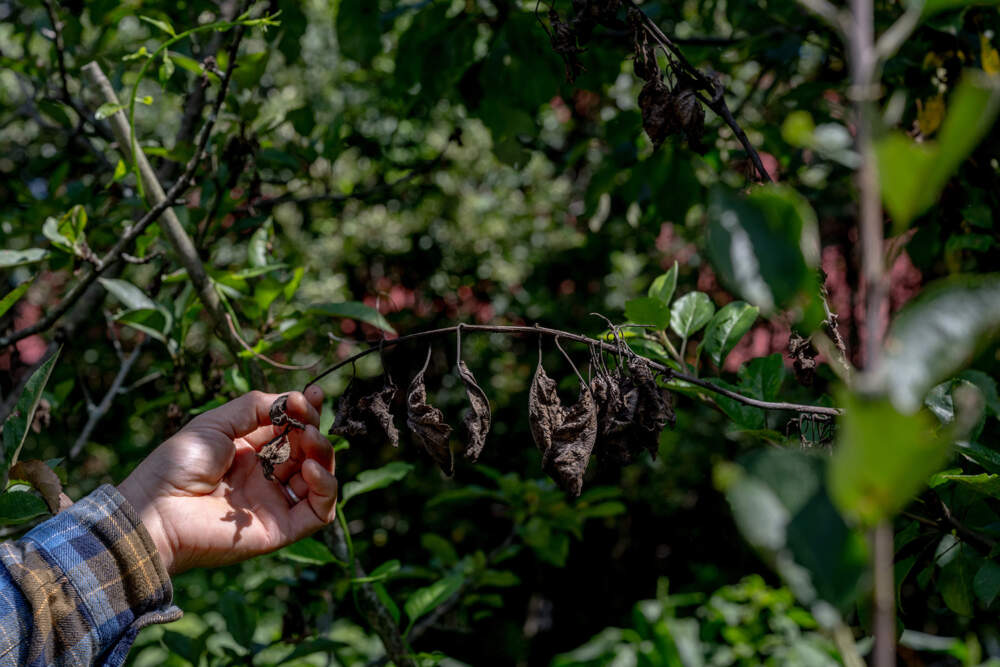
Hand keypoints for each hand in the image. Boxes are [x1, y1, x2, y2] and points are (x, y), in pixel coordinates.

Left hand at [118, 388, 336, 574]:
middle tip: (308, 419)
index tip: (313, 395)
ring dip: (324, 454)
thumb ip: (256, 406)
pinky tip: (310, 468)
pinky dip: (325, 488)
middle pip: (308, 451)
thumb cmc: (177, 465)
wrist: (157, 510)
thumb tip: (296, 399)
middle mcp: (266, 477)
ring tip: (309, 439)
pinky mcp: (282, 528)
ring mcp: (275, 503)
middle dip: (314, 430)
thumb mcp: (215, 423)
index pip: (290, 430)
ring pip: (319, 479)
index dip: (306, 412)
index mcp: (250, 452)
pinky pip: (318, 511)